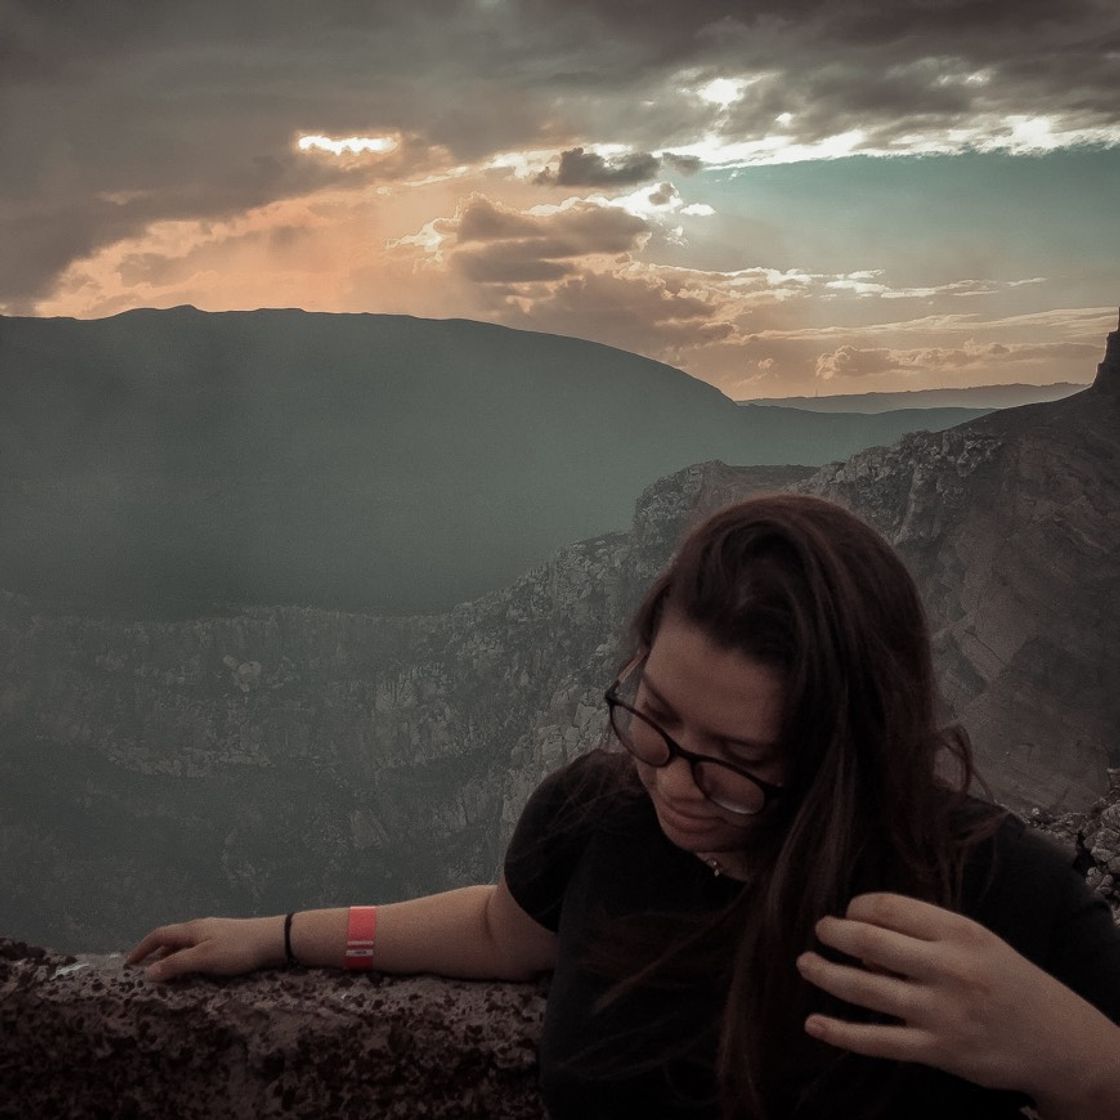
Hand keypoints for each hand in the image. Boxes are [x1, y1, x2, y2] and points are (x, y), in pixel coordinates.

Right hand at [126, 915, 283, 981]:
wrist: (274, 939)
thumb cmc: (237, 949)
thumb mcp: (204, 958)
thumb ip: (176, 964)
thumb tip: (147, 972)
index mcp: (192, 929)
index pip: (159, 934)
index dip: (142, 948)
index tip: (128, 964)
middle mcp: (201, 927)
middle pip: (171, 938)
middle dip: (155, 954)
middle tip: (144, 974)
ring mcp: (215, 931)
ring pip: (185, 943)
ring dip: (171, 957)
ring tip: (165, 976)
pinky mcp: (227, 939)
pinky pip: (198, 948)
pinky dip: (187, 958)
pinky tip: (193, 970)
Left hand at [795, 892, 1115, 1103]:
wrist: (1055, 1038)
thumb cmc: (1006, 979)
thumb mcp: (976, 941)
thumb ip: (925, 933)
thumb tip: (865, 938)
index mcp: (959, 932)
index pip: (889, 907)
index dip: (857, 906)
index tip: (848, 912)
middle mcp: (948, 969)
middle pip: (869, 942)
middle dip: (833, 933)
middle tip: (820, 930)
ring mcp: (940, 1013)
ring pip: (865, 989)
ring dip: (826, 973)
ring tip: (805, 963)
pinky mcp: (936, 1051)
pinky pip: (877, 1041)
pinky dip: (840, 1033)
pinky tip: (814, 1023)